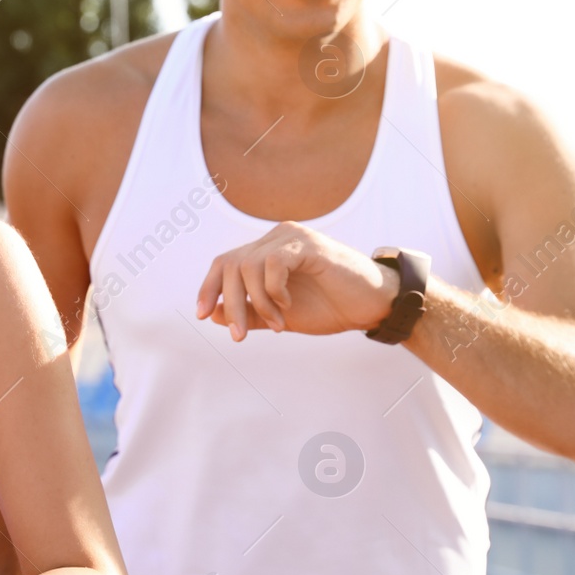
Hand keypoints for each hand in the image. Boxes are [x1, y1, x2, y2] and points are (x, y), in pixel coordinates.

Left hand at [196, 221, 397, 339]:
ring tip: (278, 324)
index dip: (209, 287)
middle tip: (240, 335)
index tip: (202, 315)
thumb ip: (249, 312)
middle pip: (231, 264)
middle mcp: (276, 238)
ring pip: (248, 265)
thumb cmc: (330, 307)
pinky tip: (289, 306)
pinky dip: (274, 291)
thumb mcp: (280, 315)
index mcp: (267, 251)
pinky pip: (272, 264)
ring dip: (258, 303)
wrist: (371, 306)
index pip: (225, 262)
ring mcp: (292, 238)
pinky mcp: (309, 245)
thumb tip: (212, 313)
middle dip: (230, 303)